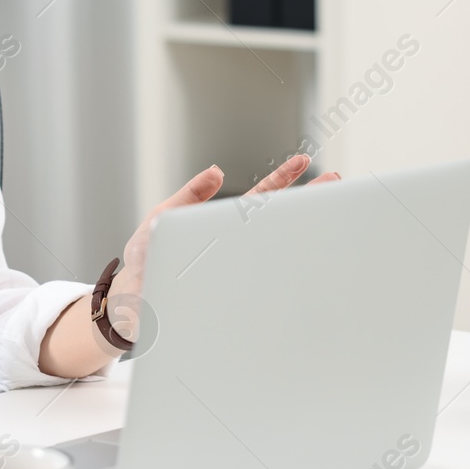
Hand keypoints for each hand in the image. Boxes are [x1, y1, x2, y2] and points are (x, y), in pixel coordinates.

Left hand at [108, 154, 340, 314]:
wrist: (131, 305)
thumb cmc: (146, 262)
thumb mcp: (162, 218)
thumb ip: (188, 196)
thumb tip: (216, 171)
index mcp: (221, 226)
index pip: (258, 199)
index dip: (280, 182)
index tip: (303, 162)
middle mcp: (235, 249)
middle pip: (277, 222)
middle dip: (308, 203)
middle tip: (338, 184)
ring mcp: (237, 271)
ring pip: (274, 251)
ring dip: (301, 237)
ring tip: (331, 221)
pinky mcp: (231, 295)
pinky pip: (260, 285)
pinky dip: (281, 277)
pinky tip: (301, 273)